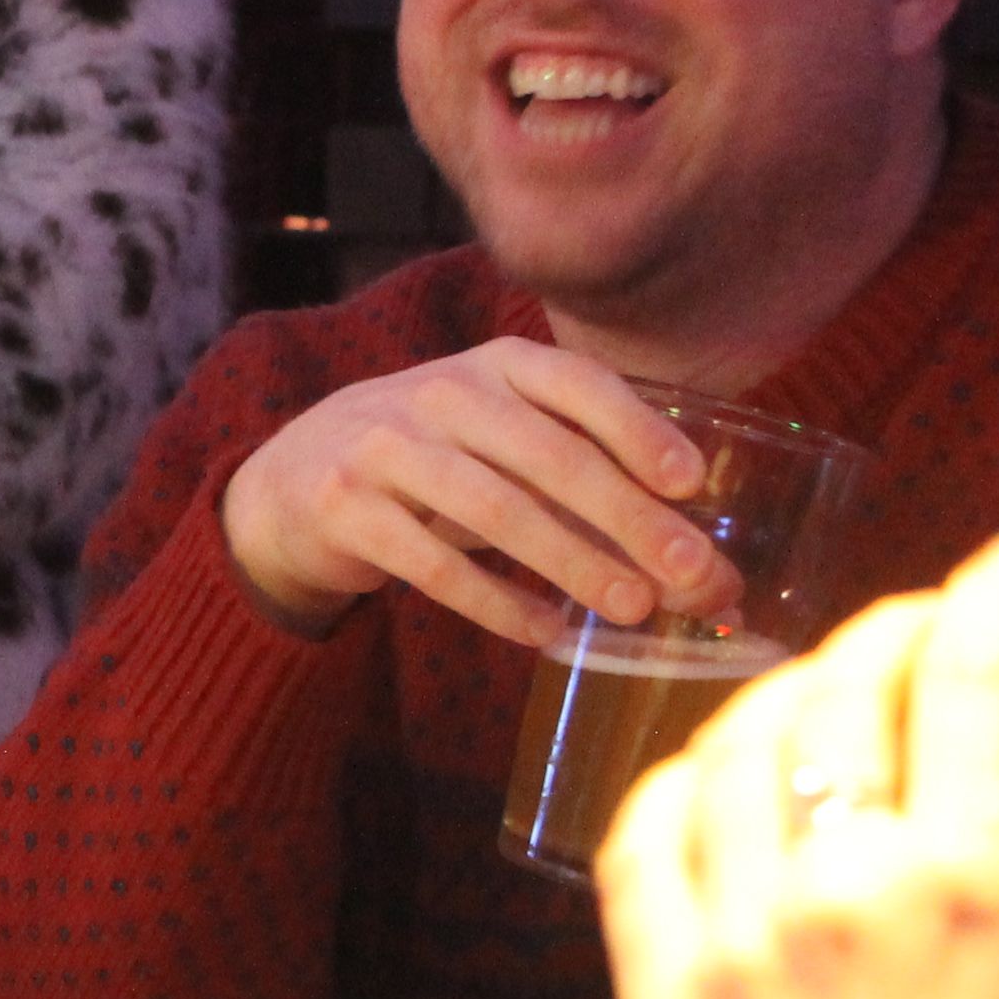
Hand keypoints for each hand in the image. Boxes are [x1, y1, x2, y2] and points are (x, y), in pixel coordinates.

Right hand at [218, 337, 735, 641]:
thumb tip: (703, 572)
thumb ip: (588, 485)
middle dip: (627, 516)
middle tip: (691, 572)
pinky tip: (546, 632)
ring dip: (572, 560)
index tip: (692, 481)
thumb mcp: (500, 441)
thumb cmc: (436, 463)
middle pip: (548, 455)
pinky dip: (496, 602)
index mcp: (494, 365)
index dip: (635, 428)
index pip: (575, 383)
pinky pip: (432, 563)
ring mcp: (386, 448)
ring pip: (494, 508)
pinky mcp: (347, 509)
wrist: (294, 480)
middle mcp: (440, 394)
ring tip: (633, 607)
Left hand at [599, 532, 998, 998]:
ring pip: (737, 740)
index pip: (974, 681)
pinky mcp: (656, 985)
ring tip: (824, 696)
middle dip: (894, 629)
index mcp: (971, 896)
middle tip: (920, 624)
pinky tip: (720, 781)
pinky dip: (681, 781)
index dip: (993, 595)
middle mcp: (842, 894)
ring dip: (786, 693)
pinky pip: (642, 830)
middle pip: (848, 687)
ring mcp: (734, 935)